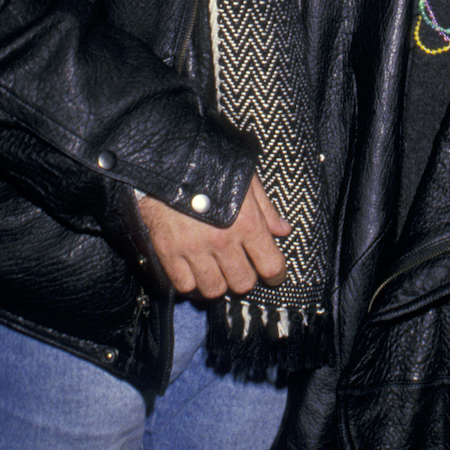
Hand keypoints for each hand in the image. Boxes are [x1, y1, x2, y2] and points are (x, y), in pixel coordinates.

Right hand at [137, 175, 289, 299]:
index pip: (270, 265)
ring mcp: (194, 249)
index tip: (274, 275)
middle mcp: (223, 241)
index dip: (276, 275)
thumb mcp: (246, 180)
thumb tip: (282, 230)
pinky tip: (194, 269)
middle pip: (242, 283)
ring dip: (218, 283)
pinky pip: (184, 285)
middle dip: (245, 278)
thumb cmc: (210, 165)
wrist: (167, 160)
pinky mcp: (169, 251)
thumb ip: (266, 208)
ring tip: (217, 270)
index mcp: (247, 223)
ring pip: (214, 290)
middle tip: (241, 267)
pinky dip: (191, 282)